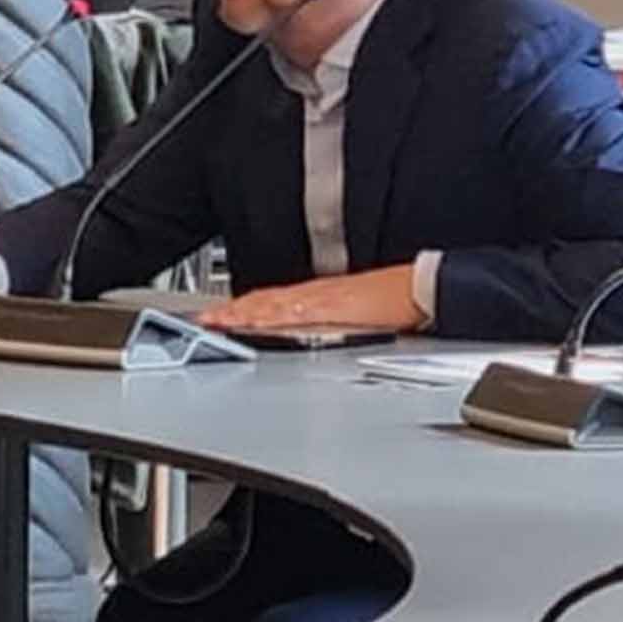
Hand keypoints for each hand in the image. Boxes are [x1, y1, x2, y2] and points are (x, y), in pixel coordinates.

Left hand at [202, 267, 429, 336]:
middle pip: (263, 301)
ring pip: (273, 304)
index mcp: (315, 297)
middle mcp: (313, 295)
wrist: (416, 289)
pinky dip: (276, 316)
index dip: (241, 308)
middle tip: (206, 320)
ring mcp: (321, 300)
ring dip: (245, 313)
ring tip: (221, 322)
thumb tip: (308, 332)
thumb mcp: (349, 312)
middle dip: (233, 311)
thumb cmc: (391, 301)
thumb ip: (326, 321)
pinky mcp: (335, 308)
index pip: (268, 301)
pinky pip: (298, 312)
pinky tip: (261, 321)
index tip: (218, 316)